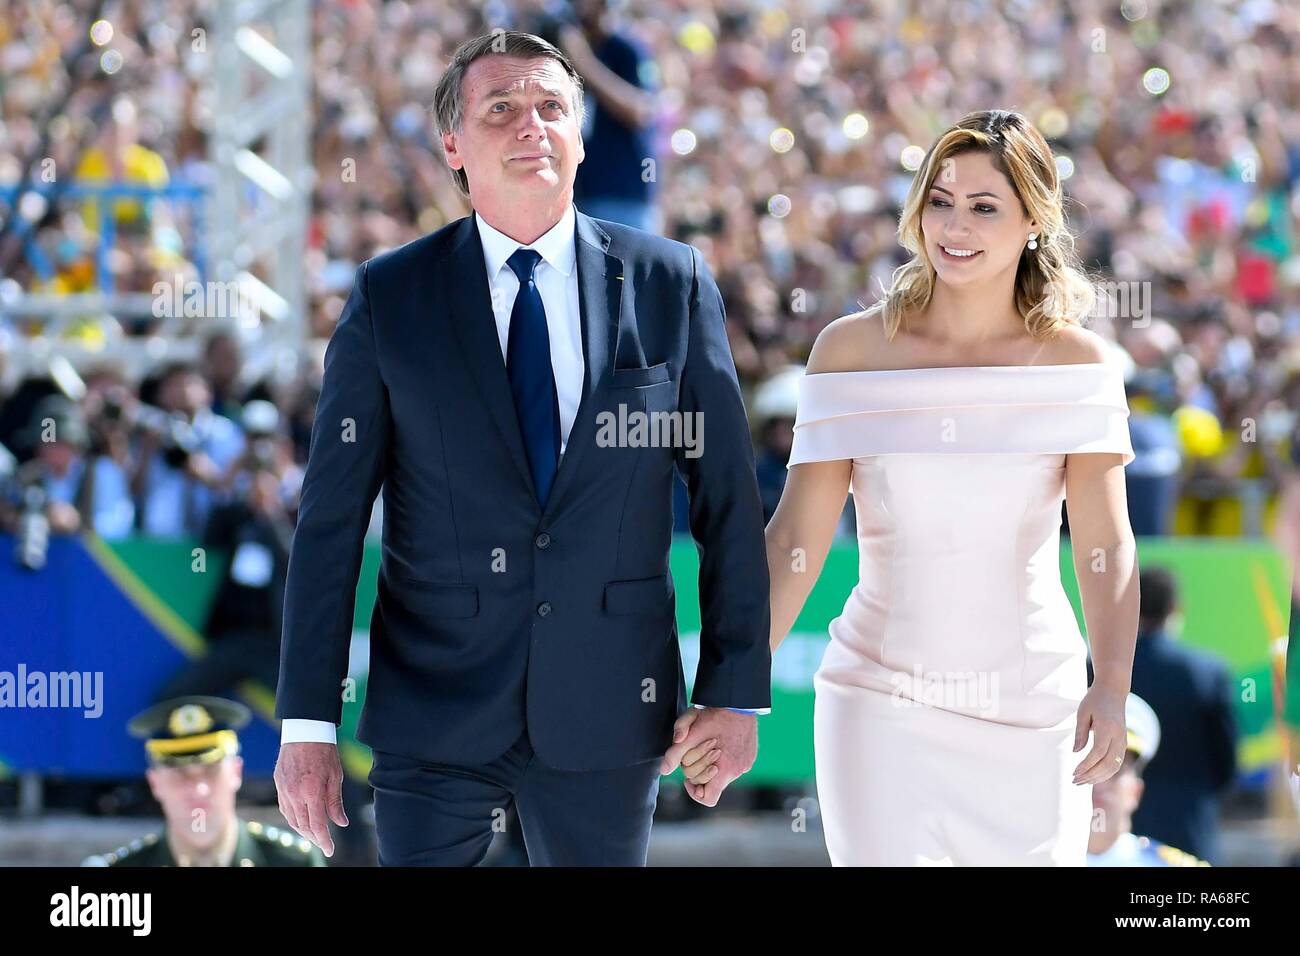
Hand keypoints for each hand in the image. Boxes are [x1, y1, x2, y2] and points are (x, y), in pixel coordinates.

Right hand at [274, 742, 347, 856]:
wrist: (304, 731)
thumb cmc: (324, 752)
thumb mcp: (336, 776)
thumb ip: (335, 802)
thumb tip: (341, 823)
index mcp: (312, 792)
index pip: (317, 825)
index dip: (324, 841)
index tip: (330, 850)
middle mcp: (295, 794)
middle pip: (303, 826)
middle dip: (314, 837)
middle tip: (324, 843)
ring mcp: (284, 790)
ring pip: (291, 819)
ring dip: (303, 830)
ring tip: (314, 834)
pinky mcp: (278, 784)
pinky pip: (284, 808)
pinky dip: (293, 818)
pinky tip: (301, 820)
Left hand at [659, 708, 756, 806]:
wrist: (738, 700)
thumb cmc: (714, 715)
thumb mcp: (690, 734)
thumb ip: (675, 754)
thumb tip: (664, 770)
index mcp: (723, 770)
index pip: (707, 799)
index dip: (694, 792)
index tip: (688, 778)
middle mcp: (737, 771)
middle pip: (712, 784)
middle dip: (700, 772)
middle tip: (695, 754)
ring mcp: (746, 764)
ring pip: (723, 773)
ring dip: (713, 764)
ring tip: (709, 744)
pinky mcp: (751, 755)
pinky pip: (735, 764)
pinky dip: (725, 757)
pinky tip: (721, 740)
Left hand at [1072, 681, 1127, 784]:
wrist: (1113, 691)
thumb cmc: (1094, 700)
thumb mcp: (1082, 712)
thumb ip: (1080, 733)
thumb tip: (1075, 752)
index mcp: (1108, 727)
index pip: (1098, 752)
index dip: (1086, 765)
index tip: (1074, 772)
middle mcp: (1119, 736)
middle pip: (1108, 763)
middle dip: (1091, 775)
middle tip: (1075, 781)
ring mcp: (1123, 741)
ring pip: (1114, 766)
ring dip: (1099, 777)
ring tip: (1082, 781)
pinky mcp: (1124, 743)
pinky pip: (1117, 763)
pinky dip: (1106, 772)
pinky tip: (1093, 776)